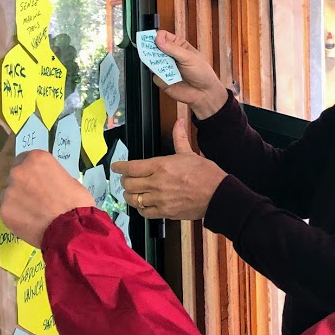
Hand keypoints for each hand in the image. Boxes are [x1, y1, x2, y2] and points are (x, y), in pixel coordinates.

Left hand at [0, 150, 93, 246]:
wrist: (71, 229)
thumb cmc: (77, 203)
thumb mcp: (69, 180)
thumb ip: (52, 177)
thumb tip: (47, 183)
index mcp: (36, 159)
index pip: (25, 159)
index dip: (31, 171)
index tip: (37, 180)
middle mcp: (19, 171)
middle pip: (16, 175)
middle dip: (24, 185)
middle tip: (36, 198)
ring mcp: (9, 191)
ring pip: (10, 194)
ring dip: (19, 201)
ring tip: (34, 214)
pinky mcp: (4, 210)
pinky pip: (8, 211)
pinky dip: (17, 216)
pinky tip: (29, 223)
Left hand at [111, 120, 226, 219]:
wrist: (218, 195)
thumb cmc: (206, 174)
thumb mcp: (189, 153)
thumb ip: (179, 138)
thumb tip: (179, 122)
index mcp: (161, 166)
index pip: (131, 167)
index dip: (119, 167)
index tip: (116, 167)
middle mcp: (157, 183)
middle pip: (128, 184)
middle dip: (124, 181)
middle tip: (125, 180)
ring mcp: (160, 199)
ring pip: (133, 199)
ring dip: (130, 195)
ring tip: (132, 192)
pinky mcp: (165, 212)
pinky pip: (144, 212)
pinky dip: (140, 208)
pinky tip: (143, 204)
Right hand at [152, 30, 227, 119]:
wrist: (204, 93)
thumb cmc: (202, 73)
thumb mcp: (189, 57)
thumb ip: (173, 48)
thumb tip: (159, 39)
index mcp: (178, 45)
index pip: (163, 36)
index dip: (157, 37)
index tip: (155, 40)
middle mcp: (170, 55)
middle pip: (154, 48)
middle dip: (151, 49)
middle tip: (151, 51)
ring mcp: (165, 67)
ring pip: (152, 61)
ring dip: (154, 62)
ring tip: (162, 65)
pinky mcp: (162, 79)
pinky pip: (154, 75)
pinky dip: (159, 76)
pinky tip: (168, 77)